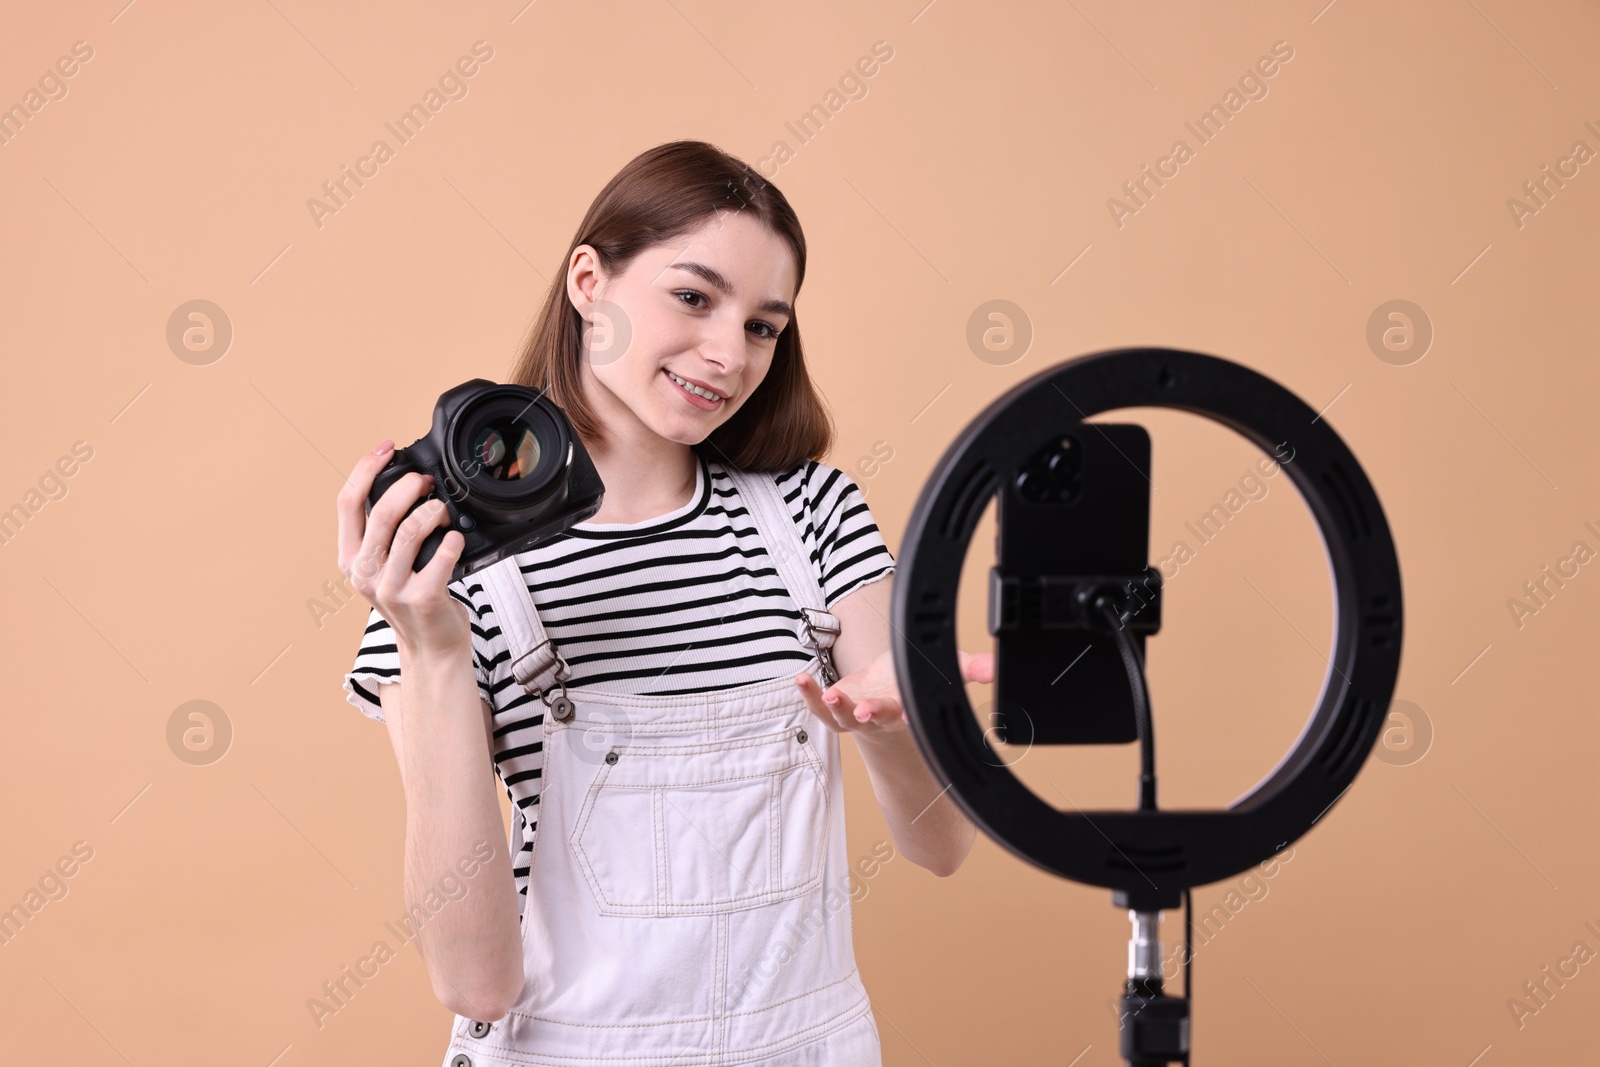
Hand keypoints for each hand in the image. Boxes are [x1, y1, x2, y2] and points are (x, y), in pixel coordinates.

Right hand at [335, 440, 471, 660]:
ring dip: (435, 511)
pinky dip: (453, 539)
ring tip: (444, 512)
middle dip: (409, 486)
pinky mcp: (424, 599)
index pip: (346, 502)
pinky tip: (456, 538)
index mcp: (349, 558)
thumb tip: (402, 480)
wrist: (431, 648)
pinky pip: (442, 555)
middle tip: (427, 482)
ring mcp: (393, 589)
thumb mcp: (382, 566)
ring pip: (412, 529)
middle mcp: (365, 573)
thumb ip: (382, 533)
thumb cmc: (411, 598)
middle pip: (382, 512)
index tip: (387, 448)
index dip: (365, 467)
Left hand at [794, 649, 993, 741]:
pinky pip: (820, 706)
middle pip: (874, 719)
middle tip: (863, 711)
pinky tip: (801, 680)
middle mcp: (880, 716)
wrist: (887, 689)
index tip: (902, 714)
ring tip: (828, 693)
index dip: (903, 715)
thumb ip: (967, 668)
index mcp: (907, 709)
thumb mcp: (944, 670)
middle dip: (869, 715)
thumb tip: (994, 669)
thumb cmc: (912, 681)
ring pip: (842, 718)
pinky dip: (810, 695)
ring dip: (833, 707)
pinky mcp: (836, 707)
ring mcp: (855, 714)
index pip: (907, 714)